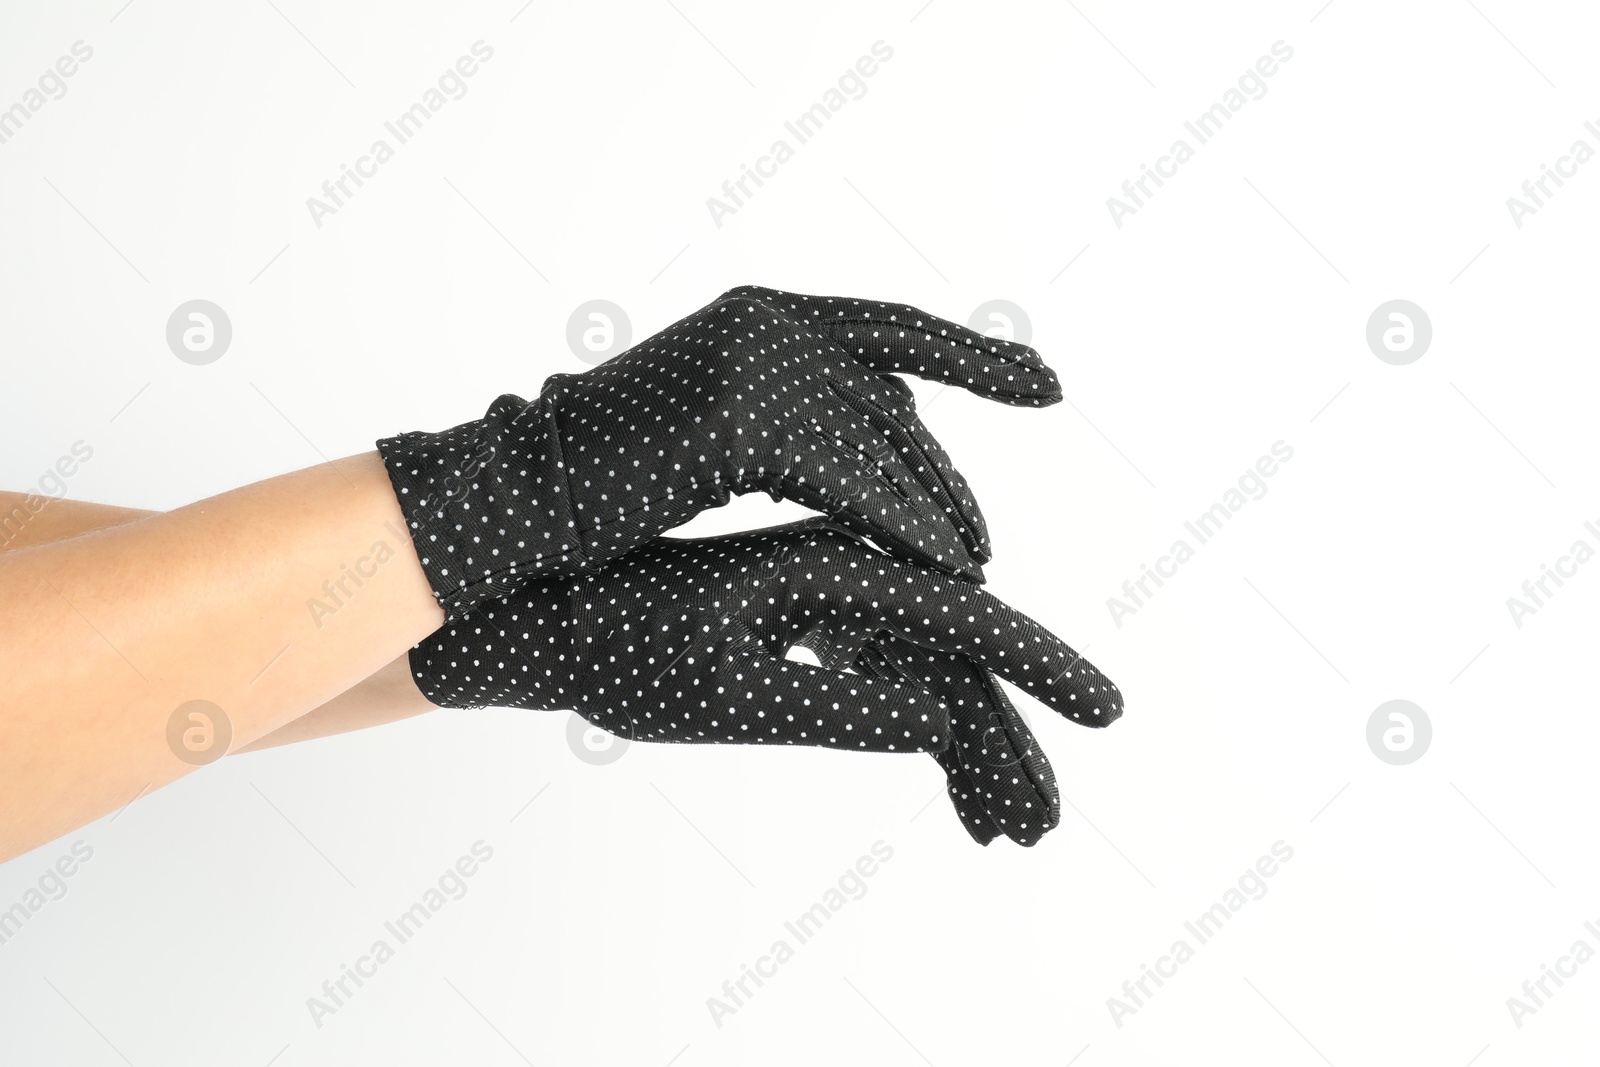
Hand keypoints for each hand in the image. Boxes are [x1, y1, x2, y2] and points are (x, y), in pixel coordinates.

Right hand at [378, 286, 1060, 611]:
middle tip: (981, 541)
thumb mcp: (701, 430)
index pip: (892, 329)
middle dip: (943, 477)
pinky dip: (907, 523)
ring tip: (972, 567)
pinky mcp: (749, 419)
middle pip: (898, 403)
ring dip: (937, 509)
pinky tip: (944, 568)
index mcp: (758, 317)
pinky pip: (861, 481)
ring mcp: (761, 362)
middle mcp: (770, 322)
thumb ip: (777, 423)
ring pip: (888, 444)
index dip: (972, 356)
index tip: (1043, 385)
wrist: (507, 498)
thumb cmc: (590, 482)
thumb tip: (846, 463)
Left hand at [407, 520, 1120, 841]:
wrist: (558, 618)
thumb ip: (834, 705)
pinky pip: (891, 675)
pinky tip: (951, 789)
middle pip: (957, 659)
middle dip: (1005, 742)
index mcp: (834, 572)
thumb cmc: (625, 651)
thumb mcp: (725, 693)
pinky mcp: (816, 624)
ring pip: (928, 673)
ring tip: (1006, 831)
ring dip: (970, 748)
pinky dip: (924, 731)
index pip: (964, 622)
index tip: (1106, 710)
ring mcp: (834, 601)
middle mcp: (847, 576)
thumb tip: (939, 719)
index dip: (1040, 669)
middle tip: (1040, 827)